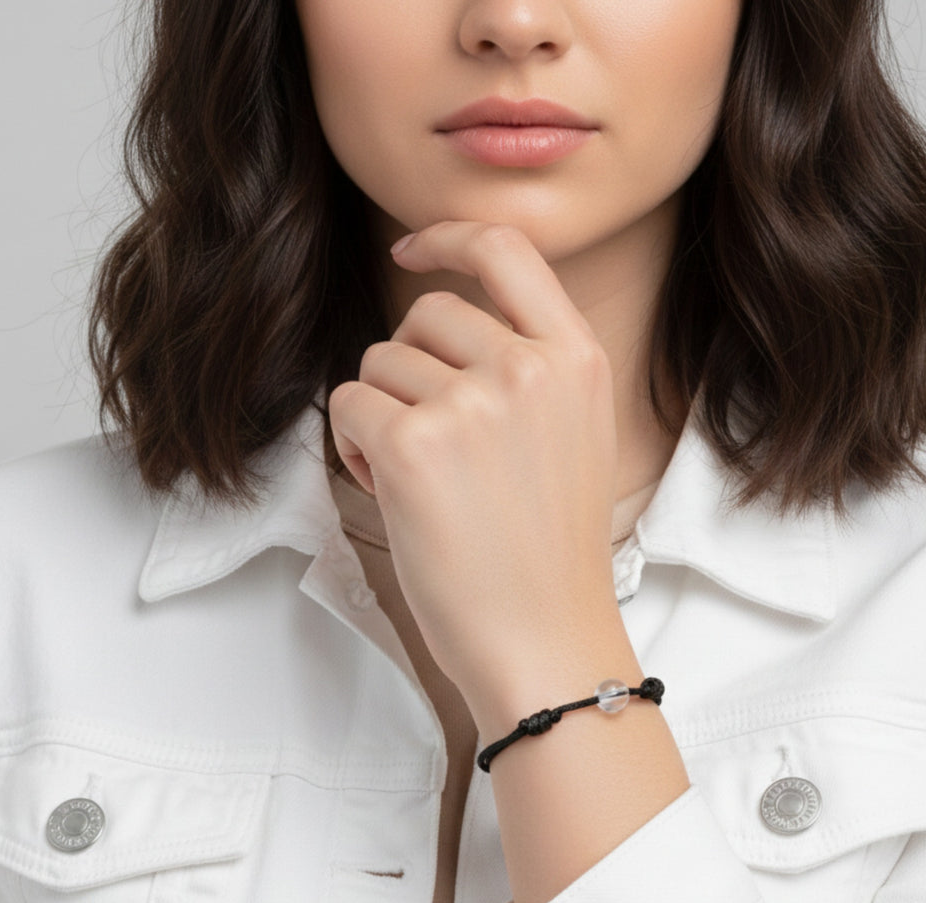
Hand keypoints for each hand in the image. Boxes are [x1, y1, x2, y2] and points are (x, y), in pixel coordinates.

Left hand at [328, 221, 622, 709]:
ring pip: (379, 362)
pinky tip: (395, 492)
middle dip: (409, 368)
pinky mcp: (413, 445)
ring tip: (423, 481)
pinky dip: (355, 446)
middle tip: (429, 437)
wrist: (545, 640)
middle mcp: (528, 367)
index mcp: (577, 359)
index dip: (448, 238)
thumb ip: (530, 369)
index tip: (409, 250)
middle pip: (424, 314)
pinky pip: (348, 404)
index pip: (506, 249)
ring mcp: (472, 403)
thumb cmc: (550, 554)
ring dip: (381, 415)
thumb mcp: (576, 437)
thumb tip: (444, 324)